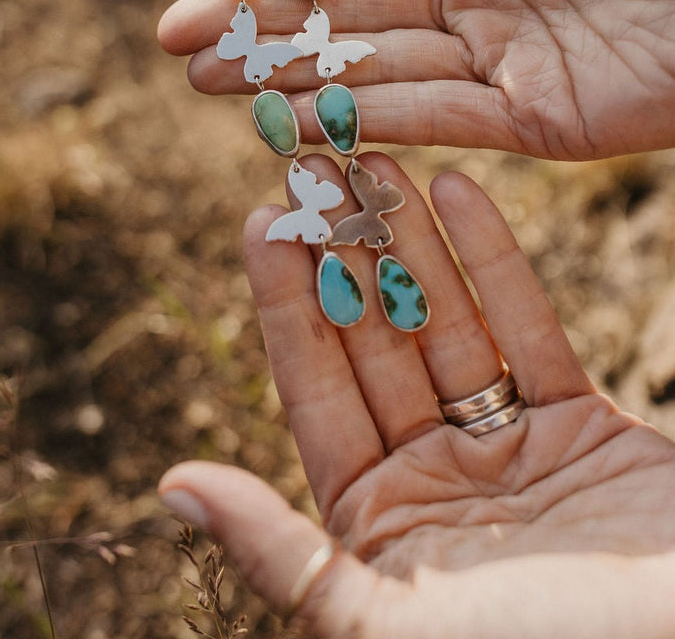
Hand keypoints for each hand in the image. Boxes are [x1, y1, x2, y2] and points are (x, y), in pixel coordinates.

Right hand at [159, 0, 674, 158]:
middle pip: (348, 15)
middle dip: (256, 28)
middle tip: (171, 41)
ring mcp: (507, 62)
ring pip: (375, 72)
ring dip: (285, 80)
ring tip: (200, 81)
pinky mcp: (542, 122)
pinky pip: (434, 120)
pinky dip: (359, 120)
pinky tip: (284, 117)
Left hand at [160, 154, 674, 637]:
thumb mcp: (391, 622)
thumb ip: (283, 554)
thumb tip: (174, 485)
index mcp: (376, 524)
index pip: (314, 392)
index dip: (286, 303)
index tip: (260, 222)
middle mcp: (434, 479)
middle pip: (376, 343)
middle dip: (343, 253)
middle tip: (314, 168)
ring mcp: (507, 449)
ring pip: (446, 322)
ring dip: (410, 241)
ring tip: (376, 161)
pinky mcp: (579, 425)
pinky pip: (530, 327)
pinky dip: (496, 259)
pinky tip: (459, 189)